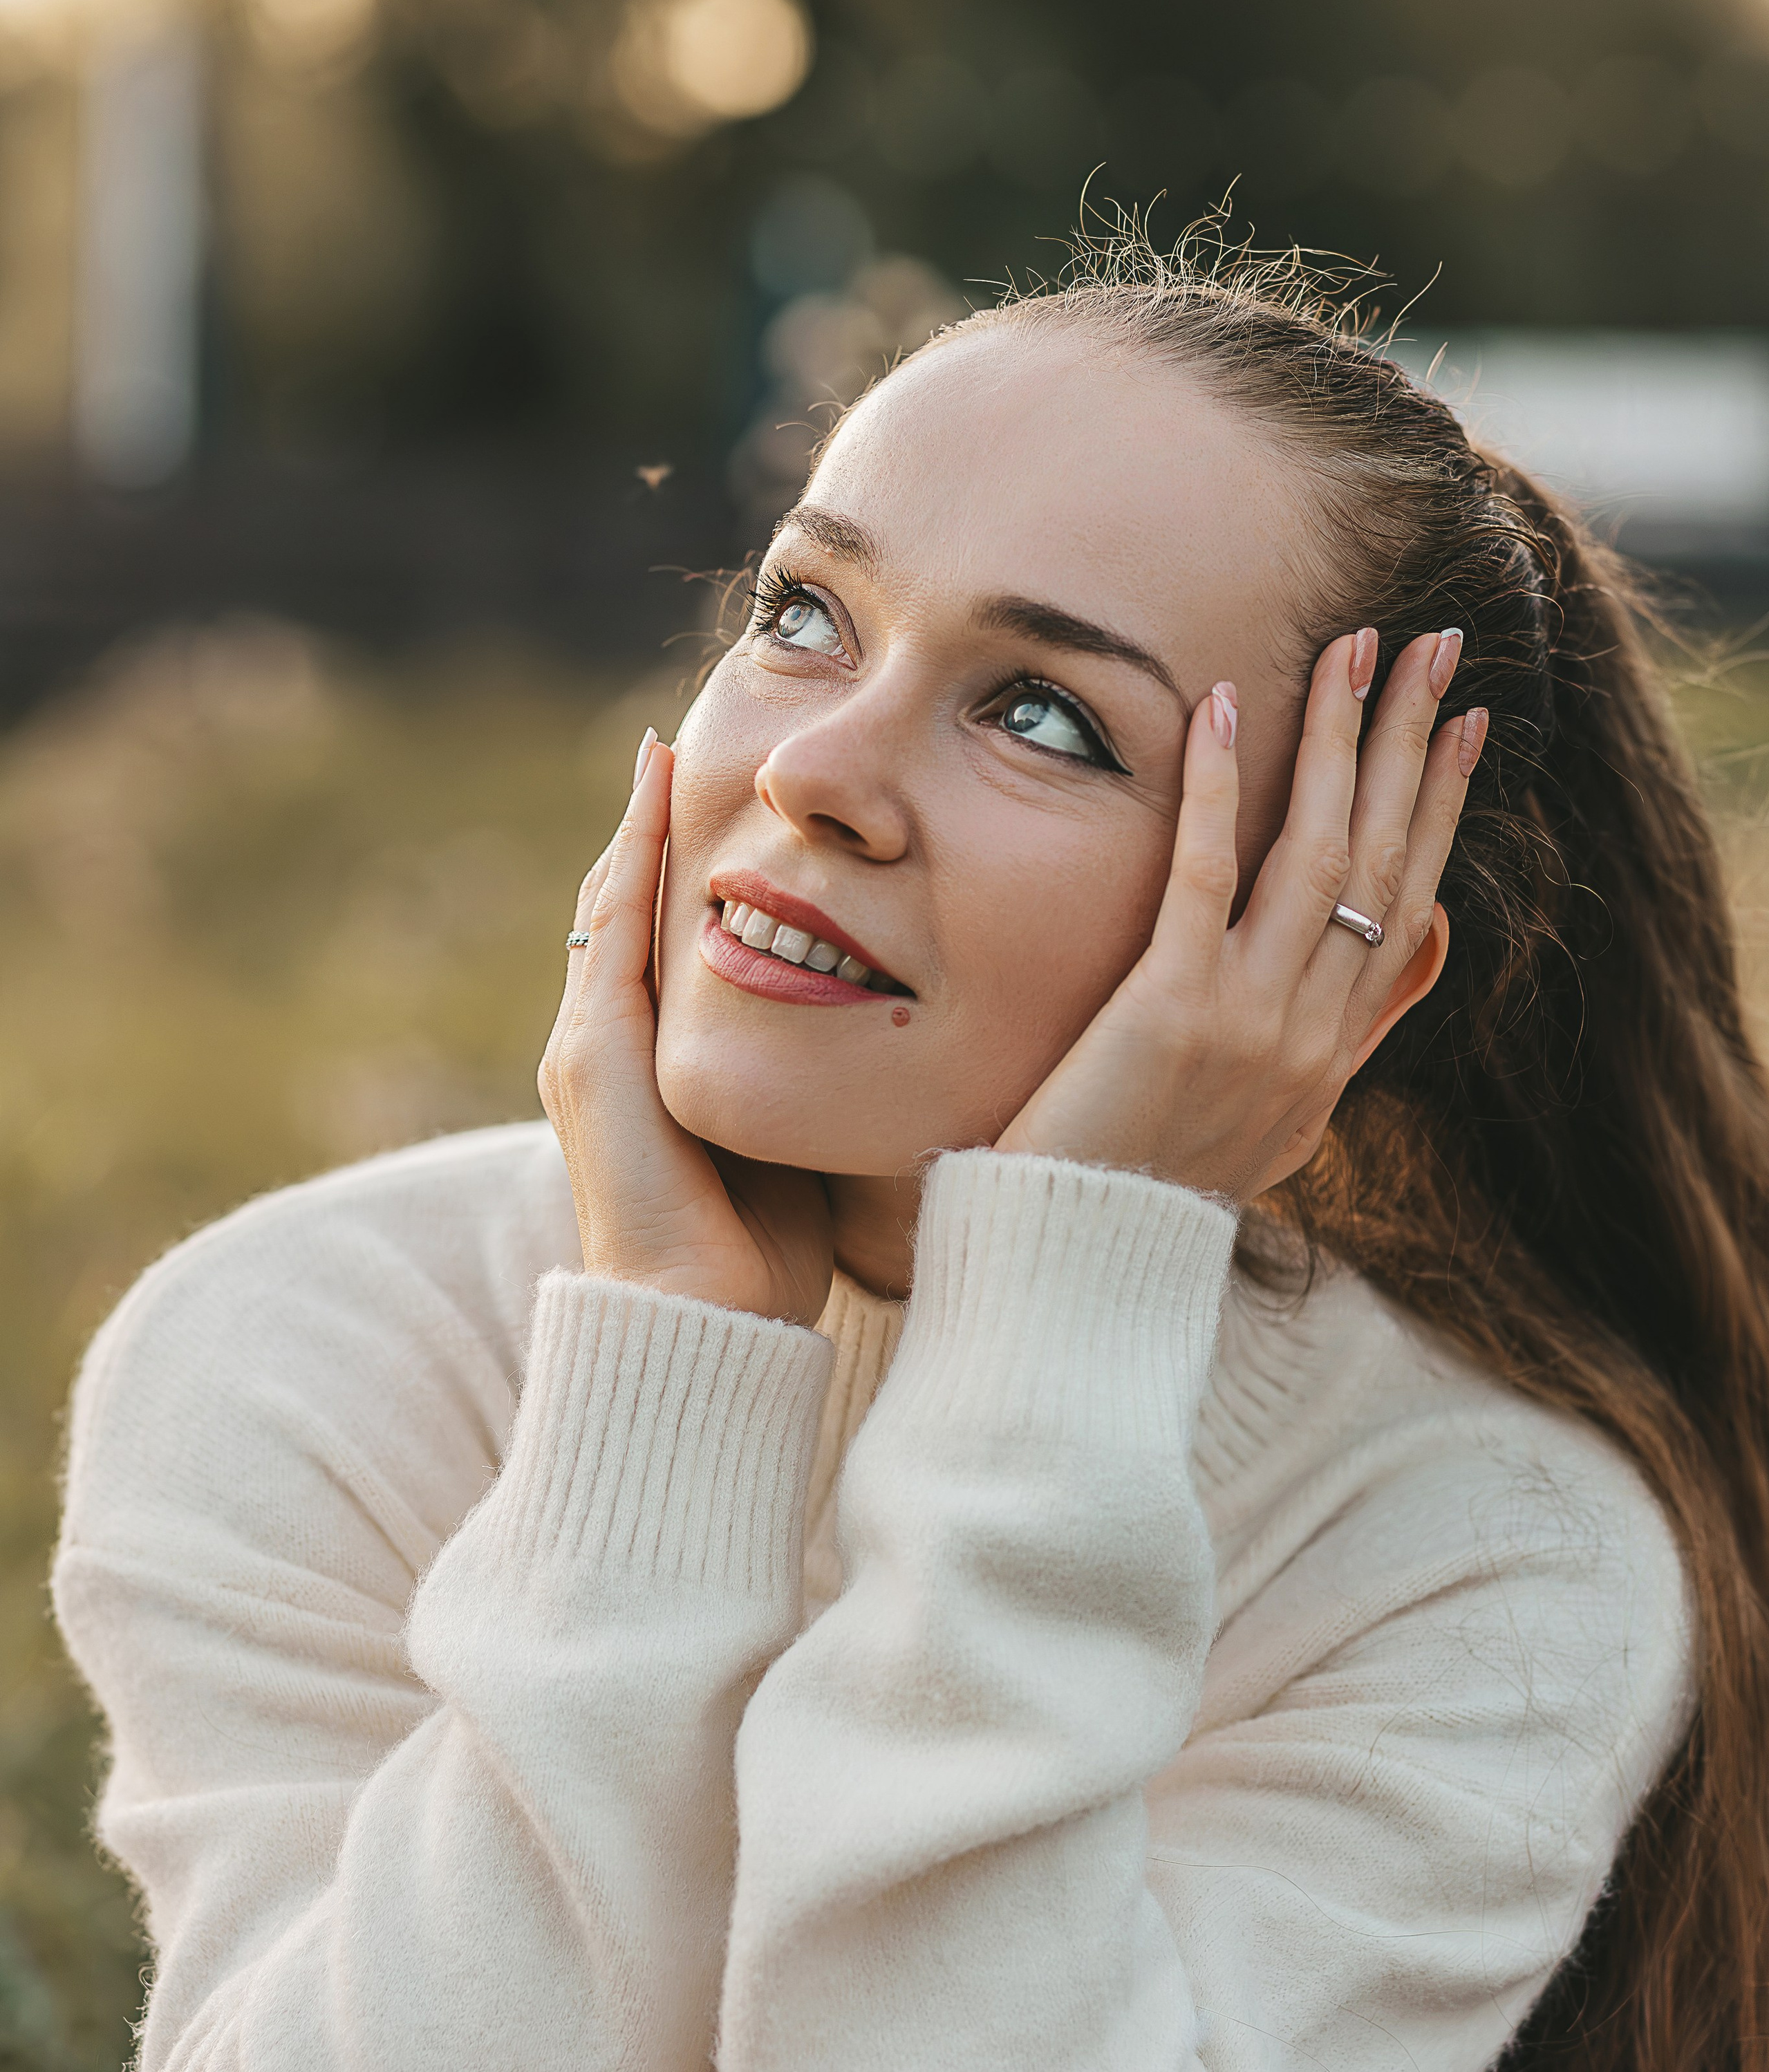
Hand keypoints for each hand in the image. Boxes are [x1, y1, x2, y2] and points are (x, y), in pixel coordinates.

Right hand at [539, 733, 834, 1326]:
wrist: (709, 1332)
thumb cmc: (765, 1257)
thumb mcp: (791, 1135)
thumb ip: (804, 1077)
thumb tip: (877, 1025)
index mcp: (649, 1068)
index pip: (661, 942)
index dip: (685, 869)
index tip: (728, 802)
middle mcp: (602, 1049)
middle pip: (625, 909)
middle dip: (652, 828)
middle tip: (686, 740)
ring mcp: (588, 1049)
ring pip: (609, 905)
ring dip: (637, 823)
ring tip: (664, 748)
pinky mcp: (591, 1056)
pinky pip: (611, 930)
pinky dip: (629, 855)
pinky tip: (655, 791)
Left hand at [994, 628, 1480, 1203]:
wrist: (1084, 1259)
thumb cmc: (1155, 1184)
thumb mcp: (1282, 1121)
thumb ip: (1350, 1034)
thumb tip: (1418, 943)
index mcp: (1333, 1053)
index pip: (1407, 900)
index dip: (1438, 804)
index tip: (1463, 721)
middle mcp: (1310, 1032)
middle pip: (1378, 861)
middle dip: (1411, 744)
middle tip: (1435, 644)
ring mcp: (1248, 1019)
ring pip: (1313, 856)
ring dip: (1339, 742)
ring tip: (1355, 649)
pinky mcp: (1172, 1008)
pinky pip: (1203, 878)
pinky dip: (1214, 788)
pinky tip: (1222, 705)